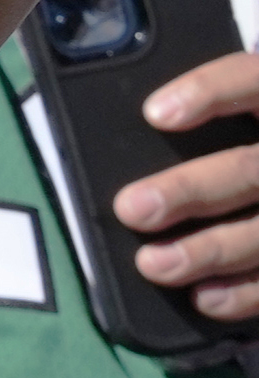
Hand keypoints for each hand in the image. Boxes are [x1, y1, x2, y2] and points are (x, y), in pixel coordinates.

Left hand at [112, 45, 258, 327]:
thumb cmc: (245, 136)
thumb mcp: (240, 111)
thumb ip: (211, 112)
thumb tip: (136, 126)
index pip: (254, 79)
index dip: (209, 91)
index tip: (154, 114)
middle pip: (251, 167)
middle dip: (190, 190)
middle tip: (131, 208)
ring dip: (210, 251)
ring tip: (153, 264)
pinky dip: (247, 291)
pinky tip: (205, 298)